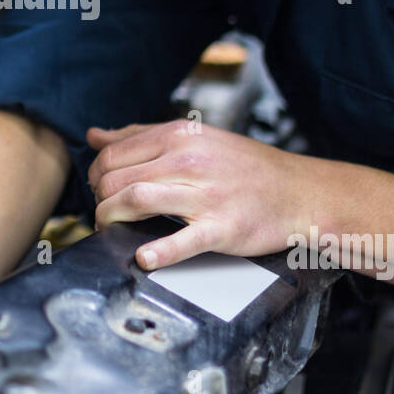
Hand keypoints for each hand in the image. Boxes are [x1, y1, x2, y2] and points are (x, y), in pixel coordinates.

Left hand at [86, 119, 311, 270]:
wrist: (298, 191)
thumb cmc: (244, 166)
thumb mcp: (194, 137)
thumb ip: (140, 136)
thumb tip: (95, 136)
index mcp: (180, 136)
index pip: (113, 153)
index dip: (95, 174)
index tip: (98, 188)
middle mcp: (189, 161)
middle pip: (117, 178)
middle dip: (98, 199)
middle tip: (103, 211)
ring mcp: (206, 195)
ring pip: (137, 199)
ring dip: (111, 218)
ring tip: (110, 228)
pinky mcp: (222, 228)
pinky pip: (183, 241)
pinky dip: (159, 252)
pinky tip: (144, 258)